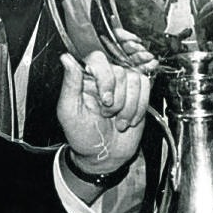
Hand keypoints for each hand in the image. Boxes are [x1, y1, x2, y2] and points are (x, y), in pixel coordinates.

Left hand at [57, 50, 150, 174]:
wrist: (105, 154)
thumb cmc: (83, 135)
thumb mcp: (69, 112)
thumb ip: (70, 83)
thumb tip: (66, 58)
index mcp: (84, 78)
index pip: (98, 59)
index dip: (106, 79)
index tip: (105, 101)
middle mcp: (104, 77)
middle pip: (120, 71)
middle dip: (117, 100)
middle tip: (107, 115)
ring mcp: (122, 84)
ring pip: (135, 79)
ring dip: (129, 106)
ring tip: (118, 121)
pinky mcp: (137, 92)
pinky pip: (146, 86)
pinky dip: (140, 107)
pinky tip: (130, 120)